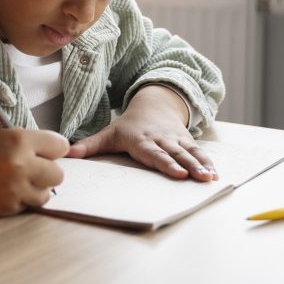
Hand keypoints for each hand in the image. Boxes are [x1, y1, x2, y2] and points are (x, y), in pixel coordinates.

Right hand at [0, 128, 68, 215]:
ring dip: (36, 189)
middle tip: (33, 169)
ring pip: (46, 194)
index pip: (60, 146)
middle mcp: (21, 164)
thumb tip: (56, 153)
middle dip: (48, 172)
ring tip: (19, 182)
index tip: (48, 152)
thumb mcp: (1, 134)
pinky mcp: (6, 206)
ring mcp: (14, 188)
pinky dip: (20, 200)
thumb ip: (29, 142)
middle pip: (58, 174)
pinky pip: (27, 205)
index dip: (54, 150)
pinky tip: (4, 190)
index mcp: (20, 139)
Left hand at [66, 85, 217, 181]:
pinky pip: (198, 151)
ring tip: (210, 178)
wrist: (153, 104)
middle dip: (187, 166)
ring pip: (189, 153)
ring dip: (201, 165)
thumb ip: (90, 146)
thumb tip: (68, 155)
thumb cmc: (129, 126)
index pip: (153, 154)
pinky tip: (216, 175)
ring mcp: (176, 139)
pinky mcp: (186, 141)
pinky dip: (208, 162)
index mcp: (141, 140)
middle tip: (197, 178)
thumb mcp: (109, 133)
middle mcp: (161, 139)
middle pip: (175, 154)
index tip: (175, 174)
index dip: (164, 163)